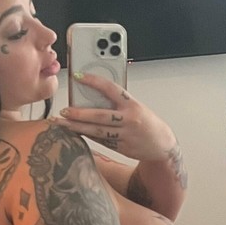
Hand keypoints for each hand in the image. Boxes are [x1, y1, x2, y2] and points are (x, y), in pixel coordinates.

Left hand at [60, 70, 175, 161]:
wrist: (163, 145)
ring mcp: (125, 135)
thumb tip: (92, 97)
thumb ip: (117, 103)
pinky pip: (101, 141)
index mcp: (132, 105)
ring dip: (78, 127)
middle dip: (79, 113)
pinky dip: (88, 136)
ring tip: (62, 123)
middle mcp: (129, 120)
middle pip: (100, 115)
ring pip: (97, 131)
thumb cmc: (147, 123)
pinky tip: (76, 132)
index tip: (78, 76)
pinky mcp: (122, 147)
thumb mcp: (136, 107)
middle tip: (64, 111)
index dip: (93, 81)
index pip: (110, 89)